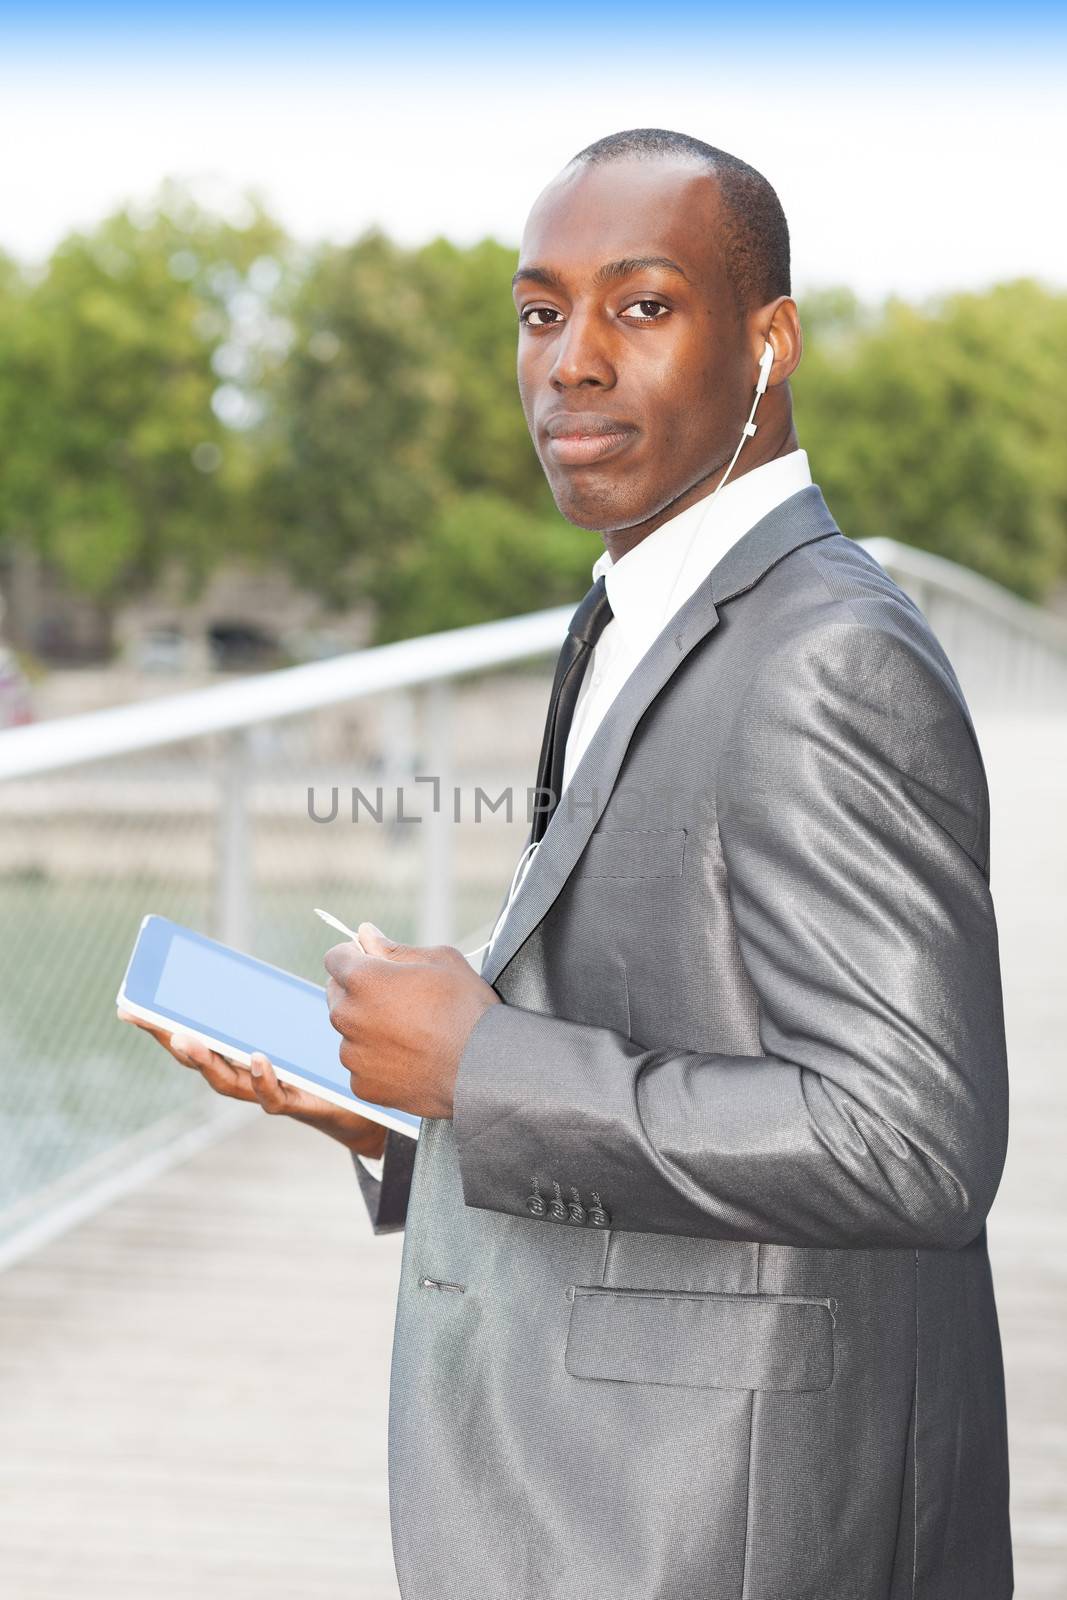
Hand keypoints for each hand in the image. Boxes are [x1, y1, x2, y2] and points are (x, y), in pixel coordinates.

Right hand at [115, 1010, 387, 1157]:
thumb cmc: (328, 1055)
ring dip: (203, 1060)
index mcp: (240, 1048)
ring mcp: (264, 1090)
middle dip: (169, 1037)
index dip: (161, 1023)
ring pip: (224, 1079)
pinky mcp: (295, 1102)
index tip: (128, 1006)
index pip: (195, 1033)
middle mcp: (244, 1073)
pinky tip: (257, 1057)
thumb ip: (309, 984)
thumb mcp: (308, 1016)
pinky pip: (272, 1095)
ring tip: (187, 1038)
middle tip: (145, 1017)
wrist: (362, 1103)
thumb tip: (347, 934)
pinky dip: (262, 1077)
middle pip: (198, 1057)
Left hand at [324, 923, 500, 1119]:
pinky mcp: (362, 1085)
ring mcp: (353, 1055)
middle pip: (338, 995)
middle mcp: (348, 1017)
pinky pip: (361, 1065)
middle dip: (359, 992)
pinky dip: (378, 1061)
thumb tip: (366, 934)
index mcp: (363, 980)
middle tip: (398, 999)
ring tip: (410, 1033)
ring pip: (350, 1032)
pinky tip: (409, 1058)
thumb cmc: (466, 1009)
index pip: (335, 957)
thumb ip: (394, 948)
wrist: (484, 1069)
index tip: (372, 961)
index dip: (354, 955)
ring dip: (368, 1028)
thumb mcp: (440, 961)